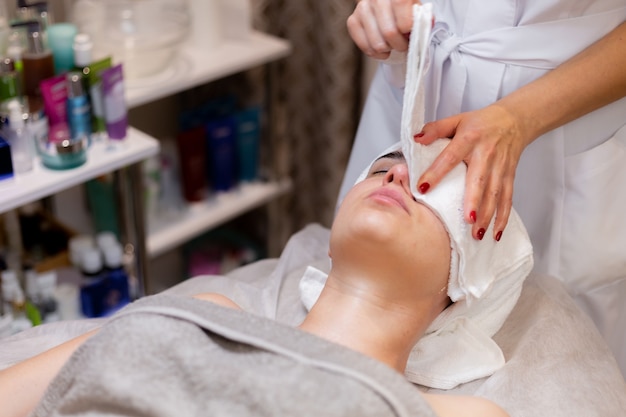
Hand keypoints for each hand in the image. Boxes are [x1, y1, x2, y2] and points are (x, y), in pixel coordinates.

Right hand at [347, 0, 417, 58]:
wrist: (383, 1)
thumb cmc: (401, 6)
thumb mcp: (415, 7)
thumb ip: (423, 16)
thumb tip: (427, 24)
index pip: (403, 19)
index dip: (408, 31)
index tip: (410, 34)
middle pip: (389, 33)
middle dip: (399, 45)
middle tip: (402, 44)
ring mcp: (363, 8)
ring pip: (376, 43)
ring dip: (387, 50)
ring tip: (391, 45)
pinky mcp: (353, 19)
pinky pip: (363, 45)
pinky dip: (374, 52)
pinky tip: (381, 50)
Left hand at [414, 104, 529, 240]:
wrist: (514, 119)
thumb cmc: (480, 122)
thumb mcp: (456, 119)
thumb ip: (435, 129)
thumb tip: (416, 139)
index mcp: (469, 138)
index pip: (450, 157)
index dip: (436, 172)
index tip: (423, 187)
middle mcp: (486, 154)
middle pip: (479, 181)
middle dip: (473, 202)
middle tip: (466, 220)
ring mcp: (500, 167)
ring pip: (495, 194)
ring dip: (487, 215)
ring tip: (477, 234)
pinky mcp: (509, 176)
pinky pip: (508, 199)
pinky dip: (503, 217)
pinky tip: (496, 233)